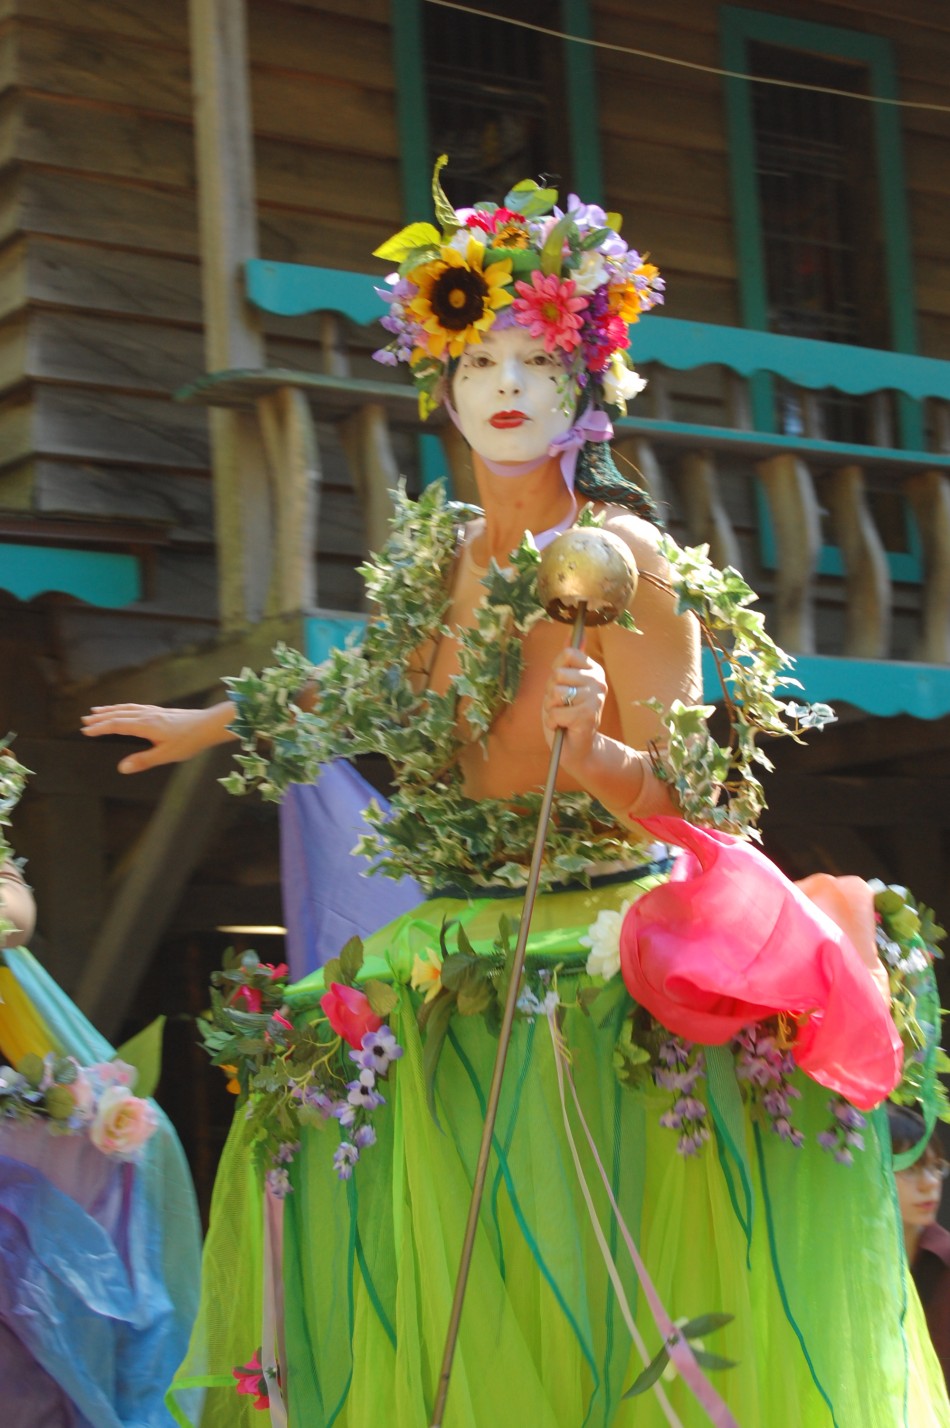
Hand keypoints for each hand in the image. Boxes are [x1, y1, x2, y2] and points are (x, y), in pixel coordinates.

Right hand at [80, 701, 235, 772]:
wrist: (208, 725)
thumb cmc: (189, 741)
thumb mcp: (166, 755)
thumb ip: (143, 761)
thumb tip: (122, 768)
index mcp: (146, 725)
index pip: (117, 725)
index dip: (100, 728)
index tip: (86, 731)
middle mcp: (147, 715)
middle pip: (118, 714)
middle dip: (100, 718)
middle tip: (84, 721)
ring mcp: (153, 711)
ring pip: (126, 708)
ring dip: (110, 710)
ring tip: (96, 712)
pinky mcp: (160, 711)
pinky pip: (135, 707)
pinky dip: (122, 708)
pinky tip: (122, 711)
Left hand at [541, 647, 607, 769]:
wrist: (575, 748)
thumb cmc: (566, 715)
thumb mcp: (562, 684)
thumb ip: (568, 660)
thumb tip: (573, 633)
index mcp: (594, 670)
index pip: (567, 654)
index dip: (556, 671)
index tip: (563, 685)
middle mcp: (599, 681)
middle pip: (558, 674)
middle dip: (551, 692)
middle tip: (562, 705)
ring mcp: (595, 698)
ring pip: (555, 693)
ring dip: (551, 708)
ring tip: (562, 716)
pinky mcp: (588, 715)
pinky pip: (555, 712)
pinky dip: (553, 722)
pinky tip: (563, 727)